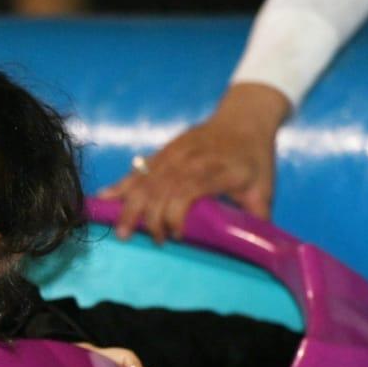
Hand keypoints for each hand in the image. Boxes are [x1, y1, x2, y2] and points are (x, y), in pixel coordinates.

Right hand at [98, 82, 289, 242]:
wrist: (244, 118)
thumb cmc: (254, 157)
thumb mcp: (264, 187)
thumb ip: (256, 217)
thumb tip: (255, 248)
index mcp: (219, 169)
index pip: (189, 189)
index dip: (176, 214)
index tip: (177, 236)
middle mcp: (193, 159)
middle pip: (162, 187)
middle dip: (151, 217)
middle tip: (152, 241)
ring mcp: (175, 153)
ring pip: (147, 180)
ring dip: (131, 207)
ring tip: (121, 231)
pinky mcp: (164, 151)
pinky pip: (140, 170)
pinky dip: (121, 186)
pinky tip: (104, 199)